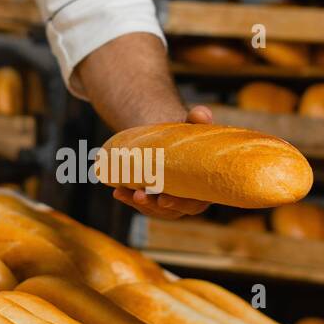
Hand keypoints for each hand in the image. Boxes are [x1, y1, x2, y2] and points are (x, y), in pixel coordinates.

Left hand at [112, 105, 212, 220]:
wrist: (172, 139)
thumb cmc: (189, 135)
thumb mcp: (195, 126)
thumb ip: (199, 120)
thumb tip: (201, 113)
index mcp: (206, 188)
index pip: (195, 203)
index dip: (180, 204)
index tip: (163, 198)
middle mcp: (189, 199)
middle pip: (173, 210)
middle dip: (154, 205)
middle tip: (140, 196)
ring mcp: (171, 202)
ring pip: (155, 209)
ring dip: (139, 203)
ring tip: (123, 191)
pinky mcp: (155, 200)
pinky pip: (143, 203)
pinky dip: (129, 198)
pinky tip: (117, 191)